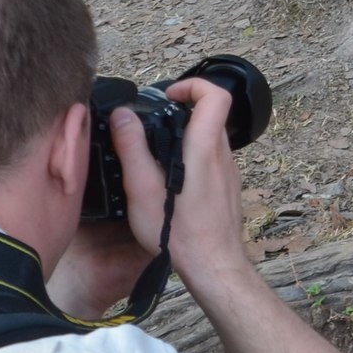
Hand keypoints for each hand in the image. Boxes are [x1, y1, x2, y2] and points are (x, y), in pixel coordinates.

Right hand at [111, 78, 254, 294]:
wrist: (214, 267)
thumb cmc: (180, 235)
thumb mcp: (144, 191)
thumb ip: (133, 150)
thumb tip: (123, 115)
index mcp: (205, 150)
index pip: (216, 96)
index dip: (193, 85)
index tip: (167, 97)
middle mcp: (223, 156)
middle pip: (210, 116)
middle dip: (181, 112)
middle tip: (152, 127)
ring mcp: (229, 173)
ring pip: (210, 139)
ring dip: (185, 137)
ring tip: (155, 158)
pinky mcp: (228, 188)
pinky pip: (211, 160)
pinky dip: (192, 158)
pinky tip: (170, 183)